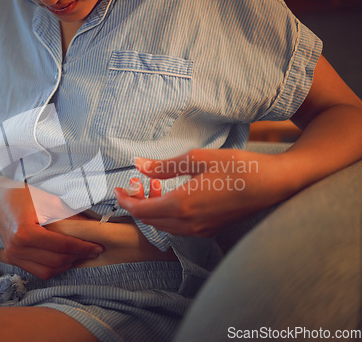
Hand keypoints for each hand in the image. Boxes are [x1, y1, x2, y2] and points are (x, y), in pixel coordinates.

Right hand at [0, 184, 102, 279]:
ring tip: (81, 255)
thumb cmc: (23, 195)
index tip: (98, 247)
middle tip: (94, 251)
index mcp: (25, 232)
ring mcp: (13, 256)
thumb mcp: (49, 200)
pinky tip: (65, 258)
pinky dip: (54, 268)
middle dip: (78, 257)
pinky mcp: (13, 259)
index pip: (62, 246)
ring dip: (67, 265)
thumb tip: (93, 226)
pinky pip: (38, 271)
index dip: (83, 248)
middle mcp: (17, 248)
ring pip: (48, 271)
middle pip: (56, 260)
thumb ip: (70, 216)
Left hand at [114, 149, 290, 236]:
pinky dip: (167, 214)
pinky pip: (178, 227)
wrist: (272, 184)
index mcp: (181, 205)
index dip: (125, 201)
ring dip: (152, 208)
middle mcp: (188, 223)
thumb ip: (164, 166)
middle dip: (137, 203)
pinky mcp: (210, 230)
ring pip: (163, 225)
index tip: (117, 189)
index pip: (141, 210)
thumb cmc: (237, 167)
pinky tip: (174, 197)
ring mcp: (200, 230)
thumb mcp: (198, 159)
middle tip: (136, 184)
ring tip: (155, 186)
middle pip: (149, 220)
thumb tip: (139, 165)